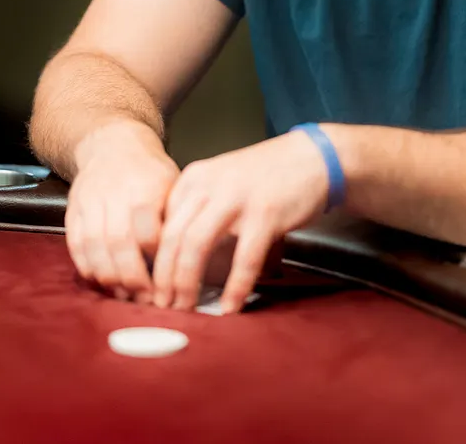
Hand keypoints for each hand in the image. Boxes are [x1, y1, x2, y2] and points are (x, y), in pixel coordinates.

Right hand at [64, 121, 179, 301]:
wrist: (112, 145)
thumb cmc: (150, 171)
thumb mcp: (172, 184)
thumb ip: (174, 218)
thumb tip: (185, 261)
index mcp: (145, 186)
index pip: (148, 232)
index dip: (157, 259)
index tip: (168, 278)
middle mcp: (114, 193)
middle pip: (118, 243)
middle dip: (132, 277)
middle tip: (146, 300)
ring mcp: (89, 201)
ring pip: (93, 246)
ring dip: (108, 277)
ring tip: (124, 294)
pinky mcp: (73, 210)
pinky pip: (75, 244)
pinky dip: (87, 267)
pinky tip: (102, 281)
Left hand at [150, 129, 330, 313]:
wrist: (313, 157)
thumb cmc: (268, 176)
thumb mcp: (223, 182)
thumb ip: (199, 210)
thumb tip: (177, 257)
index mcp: (194, 179)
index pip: (161, 224)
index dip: (153, 260)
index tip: (153, 286)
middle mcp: (209, 185)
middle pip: (172, 238)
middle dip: (163, 278)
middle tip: (162, 305)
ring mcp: (236, 198)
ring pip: (196, 246)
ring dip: (187, 283)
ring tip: (185, 309)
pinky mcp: (266, 213)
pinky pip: (244, 258)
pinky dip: (234, 287)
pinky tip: (230, 307)